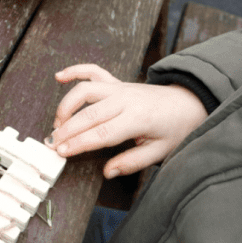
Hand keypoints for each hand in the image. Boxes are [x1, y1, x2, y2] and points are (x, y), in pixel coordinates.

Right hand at [47, 64, 207, 177]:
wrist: (189, 103)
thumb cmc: (176, 129)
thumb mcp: (160, 151)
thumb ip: (133, 162)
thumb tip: (108, 172)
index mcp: (137, 118)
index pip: (101, 133)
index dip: (78, 143)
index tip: (62, 152)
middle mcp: (125, 99)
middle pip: (88, 114)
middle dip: (66, 130)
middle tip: (52, 144)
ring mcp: (120, 88)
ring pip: (84, 91)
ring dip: (66, 106)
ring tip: (57, 124)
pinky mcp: (117, 82)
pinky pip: (92, 71)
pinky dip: (74, 70)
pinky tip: (59, 76)